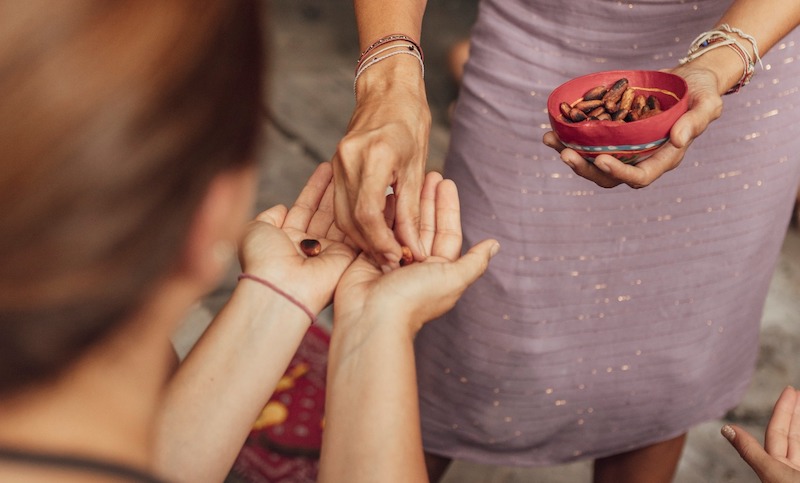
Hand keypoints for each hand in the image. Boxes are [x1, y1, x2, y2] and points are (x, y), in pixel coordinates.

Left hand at [239, 162, 357, 313]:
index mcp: (287, 239)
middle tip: (347, 167)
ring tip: (359, 174)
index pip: (305, 207)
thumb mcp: (256, 229)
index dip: (315, 188)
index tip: (327, 168)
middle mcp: (309, 245)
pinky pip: (356, 232)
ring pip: (342, 219)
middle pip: (326, 211)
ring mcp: (329, 252)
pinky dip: (363, 214)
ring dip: (350, 197)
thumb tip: (280, 208)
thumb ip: (268, 215)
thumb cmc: (263, 260)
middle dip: (335, 189)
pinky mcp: (346, 258)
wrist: (279, 287)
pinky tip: (370, 195)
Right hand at [331, 60, 430, 269]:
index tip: (397, 256)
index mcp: (375, 156)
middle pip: (351, 218)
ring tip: (383, 250)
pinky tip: (371, 231)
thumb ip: (411, 210)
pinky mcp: (334, 165)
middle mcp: (349, 159)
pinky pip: (339, 203)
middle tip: (391, 261)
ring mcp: (337, 161)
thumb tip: (413, 246)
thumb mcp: (417, 167)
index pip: (369, 213)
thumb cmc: (410, 121)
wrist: (387, 88)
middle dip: (370, 245)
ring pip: (341, 214)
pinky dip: (354, 222)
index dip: (381, 241)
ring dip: (360, 237)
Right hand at [333, 170, 498, 334]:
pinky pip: (378, 230)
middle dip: (426, 199)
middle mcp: (416, 265)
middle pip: (424, 224)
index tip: (446, 181)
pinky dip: (382, 213)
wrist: (372, 318)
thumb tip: (495, 245)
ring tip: (405, 177)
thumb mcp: (452, 279)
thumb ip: (474, 262)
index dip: (448, 207)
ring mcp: (392, 261)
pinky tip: (385, 193)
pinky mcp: (368, 257)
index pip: (448, 232)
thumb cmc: (414, 299)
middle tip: (427, 172)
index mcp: (438, 270)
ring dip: (405, 203)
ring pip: (401, 225)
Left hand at [543, 64, 722, 188]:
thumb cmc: (703, 91)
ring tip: (550, 140)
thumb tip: (678, 140)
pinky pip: (589, 142)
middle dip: (585, 168)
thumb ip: (696, 122)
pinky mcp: (614, 134)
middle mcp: (641, 157)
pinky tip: (553, 129)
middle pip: (608, 175)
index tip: (601, 160)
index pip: (640, 176)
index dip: (620, 172)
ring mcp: (625, 147)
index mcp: (664, 158)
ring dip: (570, 154)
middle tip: (565, 153)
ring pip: (593, 161)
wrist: (690, 78)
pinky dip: (570, 137)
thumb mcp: (708, 103)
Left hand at [722, 386, 799, 482]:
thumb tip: (725, 428)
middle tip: (795, 390)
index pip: (777, 431)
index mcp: (775, 468)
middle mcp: (789, 469)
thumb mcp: (772, 472)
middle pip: (792, 434)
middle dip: (793, 412)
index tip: (789, 390)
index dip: (783, 409)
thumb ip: (751, 451)